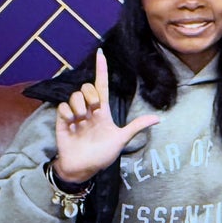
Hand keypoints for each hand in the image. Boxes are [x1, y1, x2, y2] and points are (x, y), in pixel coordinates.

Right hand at [53, 49, 158, 186]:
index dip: (101, 69)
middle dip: (91, 95)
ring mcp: (74, 114)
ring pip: (75, 95)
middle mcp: (88, 109)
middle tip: (94, 111)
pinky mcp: (62, 121)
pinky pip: (63, 106)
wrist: (82, 169)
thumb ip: (136, 127)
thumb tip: (159, 119)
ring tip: (82, 121)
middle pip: (87, 87)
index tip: (101, 53)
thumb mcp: (120, 139)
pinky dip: (68, 113)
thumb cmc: (101, 155)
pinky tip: (72, 123)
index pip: (101, 85)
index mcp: (103, 111)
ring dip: (80, 106)